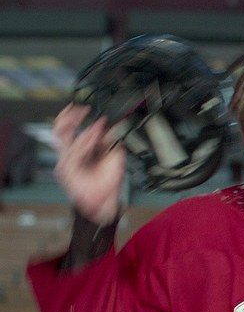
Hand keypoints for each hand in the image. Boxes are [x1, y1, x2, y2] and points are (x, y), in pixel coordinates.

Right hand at [52, 104, 125, 224]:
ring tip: (97, 127)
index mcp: (78, 151)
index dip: (75, 117)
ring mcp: (66, 163)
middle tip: (78, 109)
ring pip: (67, 140)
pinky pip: (72, 154)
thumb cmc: (106, 184)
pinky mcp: (66, 171)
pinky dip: (84, 144)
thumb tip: (110, 127)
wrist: (103, 202)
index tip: (85, 108)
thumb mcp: (113, 157)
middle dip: (69, 118)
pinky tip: (93, 138)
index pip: (68, 130)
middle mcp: (69, 156)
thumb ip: (109, 142)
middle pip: (60, 132)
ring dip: (85, 132)